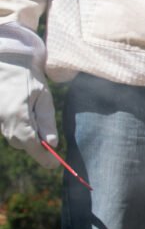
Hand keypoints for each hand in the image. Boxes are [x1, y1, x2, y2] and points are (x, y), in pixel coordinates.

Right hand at [0, 25, 58, 168]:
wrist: (7, 62)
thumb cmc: (29, 78)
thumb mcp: (44, 98)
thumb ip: (47, 122)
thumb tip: (52, 144)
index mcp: (18, 116)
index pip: (31, 145)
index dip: (43, 157)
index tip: (55, 165)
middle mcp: (5, 120)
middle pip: (22, 144)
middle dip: (37, 146)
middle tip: (52, 145)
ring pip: (15, 138)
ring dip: (28, 136)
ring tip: (36, 118)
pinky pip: (9, 130)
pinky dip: (21, 129)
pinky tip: (27, 114)